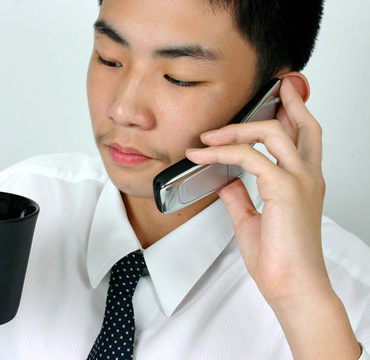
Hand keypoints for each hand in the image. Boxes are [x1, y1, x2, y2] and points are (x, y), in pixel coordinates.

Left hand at [185, 77, 360, 358]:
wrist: (291, 287)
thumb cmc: (279, 259)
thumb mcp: (251, 219)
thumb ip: (240, 196)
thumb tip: (225, 181)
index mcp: (303, 182)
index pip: (304, 138)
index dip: (294, 113)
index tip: (280, 98)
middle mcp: (307, 176)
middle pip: (303, 124)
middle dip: (285, 101)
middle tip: (270, 87)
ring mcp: (300, 180)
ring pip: (272, 132)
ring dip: (236, 129)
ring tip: (208, 136)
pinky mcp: (285, 189)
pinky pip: (250, 157)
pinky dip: (222, 153)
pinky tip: (202, 156)